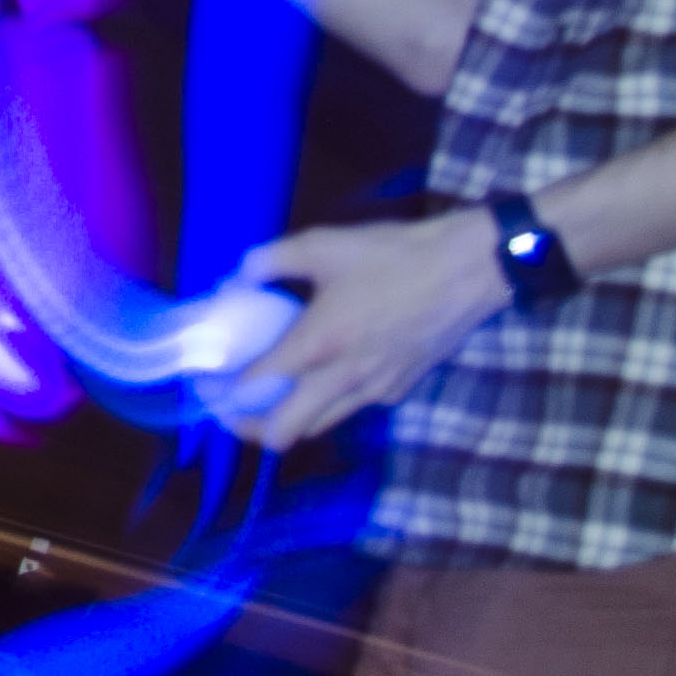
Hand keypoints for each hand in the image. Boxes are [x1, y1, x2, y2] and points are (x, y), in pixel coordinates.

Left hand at [209, 213, 511, 447]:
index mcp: (318, 344)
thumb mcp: (324, 245)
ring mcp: (375, 391)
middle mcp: (343, 379)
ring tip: (265, 405)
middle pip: (285, 431)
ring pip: (319, 426)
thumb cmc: (394, 257)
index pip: (258, 386)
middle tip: (229, 412)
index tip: (207, 387)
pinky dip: (326, 406)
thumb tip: (239, 273)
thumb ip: (272, 259)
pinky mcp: (398, 390)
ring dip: (289, 423)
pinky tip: (319, 382)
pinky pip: (350, 410)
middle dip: (249, 428)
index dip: (225, 393)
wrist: (468, 273)